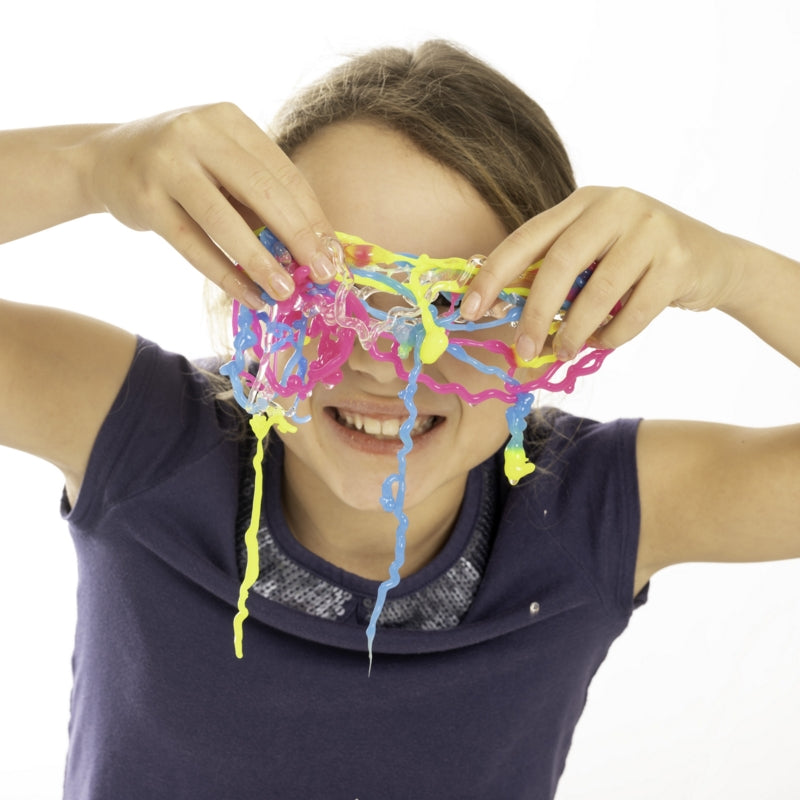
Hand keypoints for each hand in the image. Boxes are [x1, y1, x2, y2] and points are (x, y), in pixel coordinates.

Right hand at [87, 103, 335, 306]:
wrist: (105, 159)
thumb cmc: (182, 166)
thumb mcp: (222, 164)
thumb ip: (261, 197)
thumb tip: (312, 250)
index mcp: (229, 120)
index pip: (284, 173)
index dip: (312, 217)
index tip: (333, 254)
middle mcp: (197, 132)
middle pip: (262, 191)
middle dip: (298, 238)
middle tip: (322, 275)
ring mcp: (167, 163)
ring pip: (224, 221)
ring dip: (260, 262)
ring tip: (285, 293)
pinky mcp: (145, 199)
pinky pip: (192, 245)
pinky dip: (225, 274)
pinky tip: (249, 295)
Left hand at [461, 186, 744, 361]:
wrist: (714, 260)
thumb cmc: (635, 264)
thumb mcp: (593, 255)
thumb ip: (554, 272)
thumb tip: (497, 312)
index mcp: (582, 202)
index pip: (527, 238)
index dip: (493, 275)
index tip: (469, 310)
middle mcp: (615, 205)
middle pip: (560, 263)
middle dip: (534, 313)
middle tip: (522, 350)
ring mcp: (651, 229)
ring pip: (598, 292)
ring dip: (574, 332)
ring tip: (563, 353)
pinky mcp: (678, 260)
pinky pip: (634, 312)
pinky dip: (613, 336)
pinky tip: (603, 342)